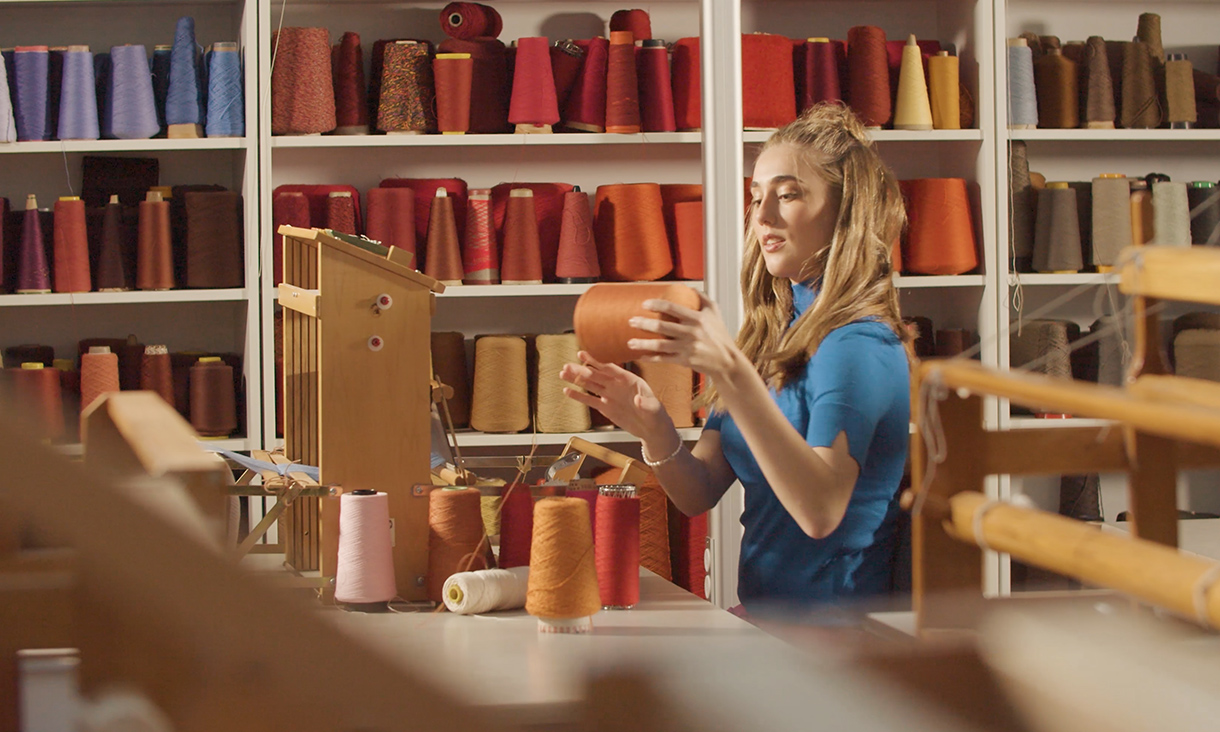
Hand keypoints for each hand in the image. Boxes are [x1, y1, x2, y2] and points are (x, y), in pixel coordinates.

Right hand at [559, 351, 674, 443]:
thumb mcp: (653, 408)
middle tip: (567, 366)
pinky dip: (578, 396)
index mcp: (629, 380)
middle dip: (581, 370)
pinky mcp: (605, 408)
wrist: (652, 429)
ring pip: (590, 385)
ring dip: (576, 379)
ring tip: (563, 373)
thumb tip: (638, 400)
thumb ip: (645, 404)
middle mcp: (617, 385)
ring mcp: (610, 395)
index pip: (610, 368)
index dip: (596, 361)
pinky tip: (567, 390)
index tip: (583, 354)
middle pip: (596, 375)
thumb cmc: (655, 415)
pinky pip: (590, 401)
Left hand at [626, 291, 740, 381]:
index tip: (644, 304)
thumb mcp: (715, 313)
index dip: (658, 305)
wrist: (727, 361)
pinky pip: (665, 359)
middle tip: (631, 321)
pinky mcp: (685, 361)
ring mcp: (687, 348)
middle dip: (645, 324)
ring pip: (661, 345)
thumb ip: (702, 298)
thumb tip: (688, 287)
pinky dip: (652, 358)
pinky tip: (641, 356)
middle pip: (663, 327)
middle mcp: (692, 333)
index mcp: (698, 319)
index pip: (674, 308)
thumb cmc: (720, 335)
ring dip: (643, 344)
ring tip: (630, 342)